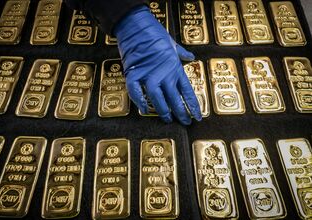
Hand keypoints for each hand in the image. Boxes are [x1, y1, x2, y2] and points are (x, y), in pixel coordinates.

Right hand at [114, 5, 201, 124]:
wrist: (137, 25)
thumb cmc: (156, 33)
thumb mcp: (173, 43)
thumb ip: (182, 53)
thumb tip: (190, 57)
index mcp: (175, 68)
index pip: (187, 91)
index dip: (193, 105)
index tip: (198, 116)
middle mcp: (164, 74)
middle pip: (175, 98)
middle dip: (181, 113)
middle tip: (185, 122)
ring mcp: (149, 74)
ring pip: (157, 98)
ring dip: (162, 110)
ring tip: (167, 119)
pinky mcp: (134, 73)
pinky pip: (136, 91)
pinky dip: (138, 100)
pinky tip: (143, 108)